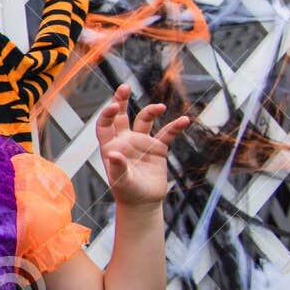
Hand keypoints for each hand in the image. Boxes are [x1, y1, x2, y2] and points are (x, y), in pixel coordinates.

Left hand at [95, 83, 189, 207]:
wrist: (143, 202)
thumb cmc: (127, 192)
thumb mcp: (120, 181)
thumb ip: (118, 167)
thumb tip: (114, 154)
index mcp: (111, 145)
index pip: (105, 125)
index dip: (108, 114)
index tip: (115, 106)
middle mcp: (125, 140)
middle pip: (122, 115)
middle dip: (122, 100)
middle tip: (125, 87)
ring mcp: (142, 142)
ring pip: (145, 120)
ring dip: (151, 111)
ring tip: (160, 108)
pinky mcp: (158, 149)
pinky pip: (167, 134)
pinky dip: (175, 127)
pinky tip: (184, 120)